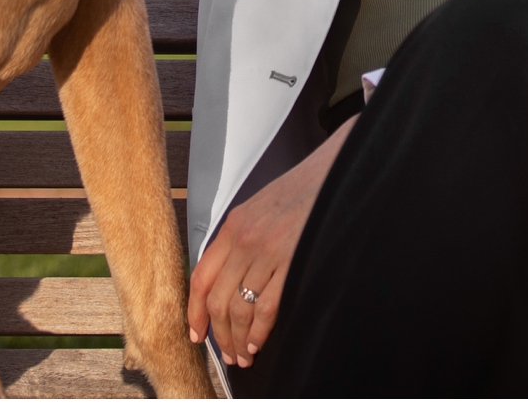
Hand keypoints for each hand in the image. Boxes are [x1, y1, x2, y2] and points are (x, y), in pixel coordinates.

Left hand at [186, 115, 353, 368]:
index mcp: (233, 226)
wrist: (332, 172)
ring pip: (239, 309)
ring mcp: (267, 252)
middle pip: (218, 300)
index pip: (200, 277)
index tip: (196, 332)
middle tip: (226, 352)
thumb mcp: (260, 209)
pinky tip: (258, 341)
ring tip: (243, 354)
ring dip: (238, 339)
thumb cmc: (301, 192)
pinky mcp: (290, 262)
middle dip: (219, 334)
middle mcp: (244, 240)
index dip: (195, 311)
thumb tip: (232, 280)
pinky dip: (259, 331)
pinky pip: (267, 307)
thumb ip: (242, 240)